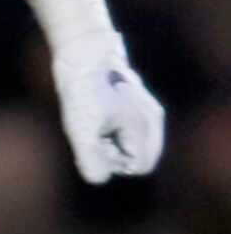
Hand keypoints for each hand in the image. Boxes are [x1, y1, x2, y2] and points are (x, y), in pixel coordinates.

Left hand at [51, 33, 165, 184]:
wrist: (82, 53)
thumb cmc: (82, 90)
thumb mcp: (80, 128)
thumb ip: (91, 159)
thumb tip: (99, 180)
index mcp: (146, 125)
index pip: (137, 167)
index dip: (113, 161)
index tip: (97, 140)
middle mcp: (153, 119)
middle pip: (136, 159)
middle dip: (113, 153)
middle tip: (94, 130)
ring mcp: (147, 112)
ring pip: (129, 147)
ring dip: (109, 141)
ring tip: (94, 119)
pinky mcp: (136, 108)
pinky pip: (124, 134)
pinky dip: (108, 130)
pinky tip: (96, 115)